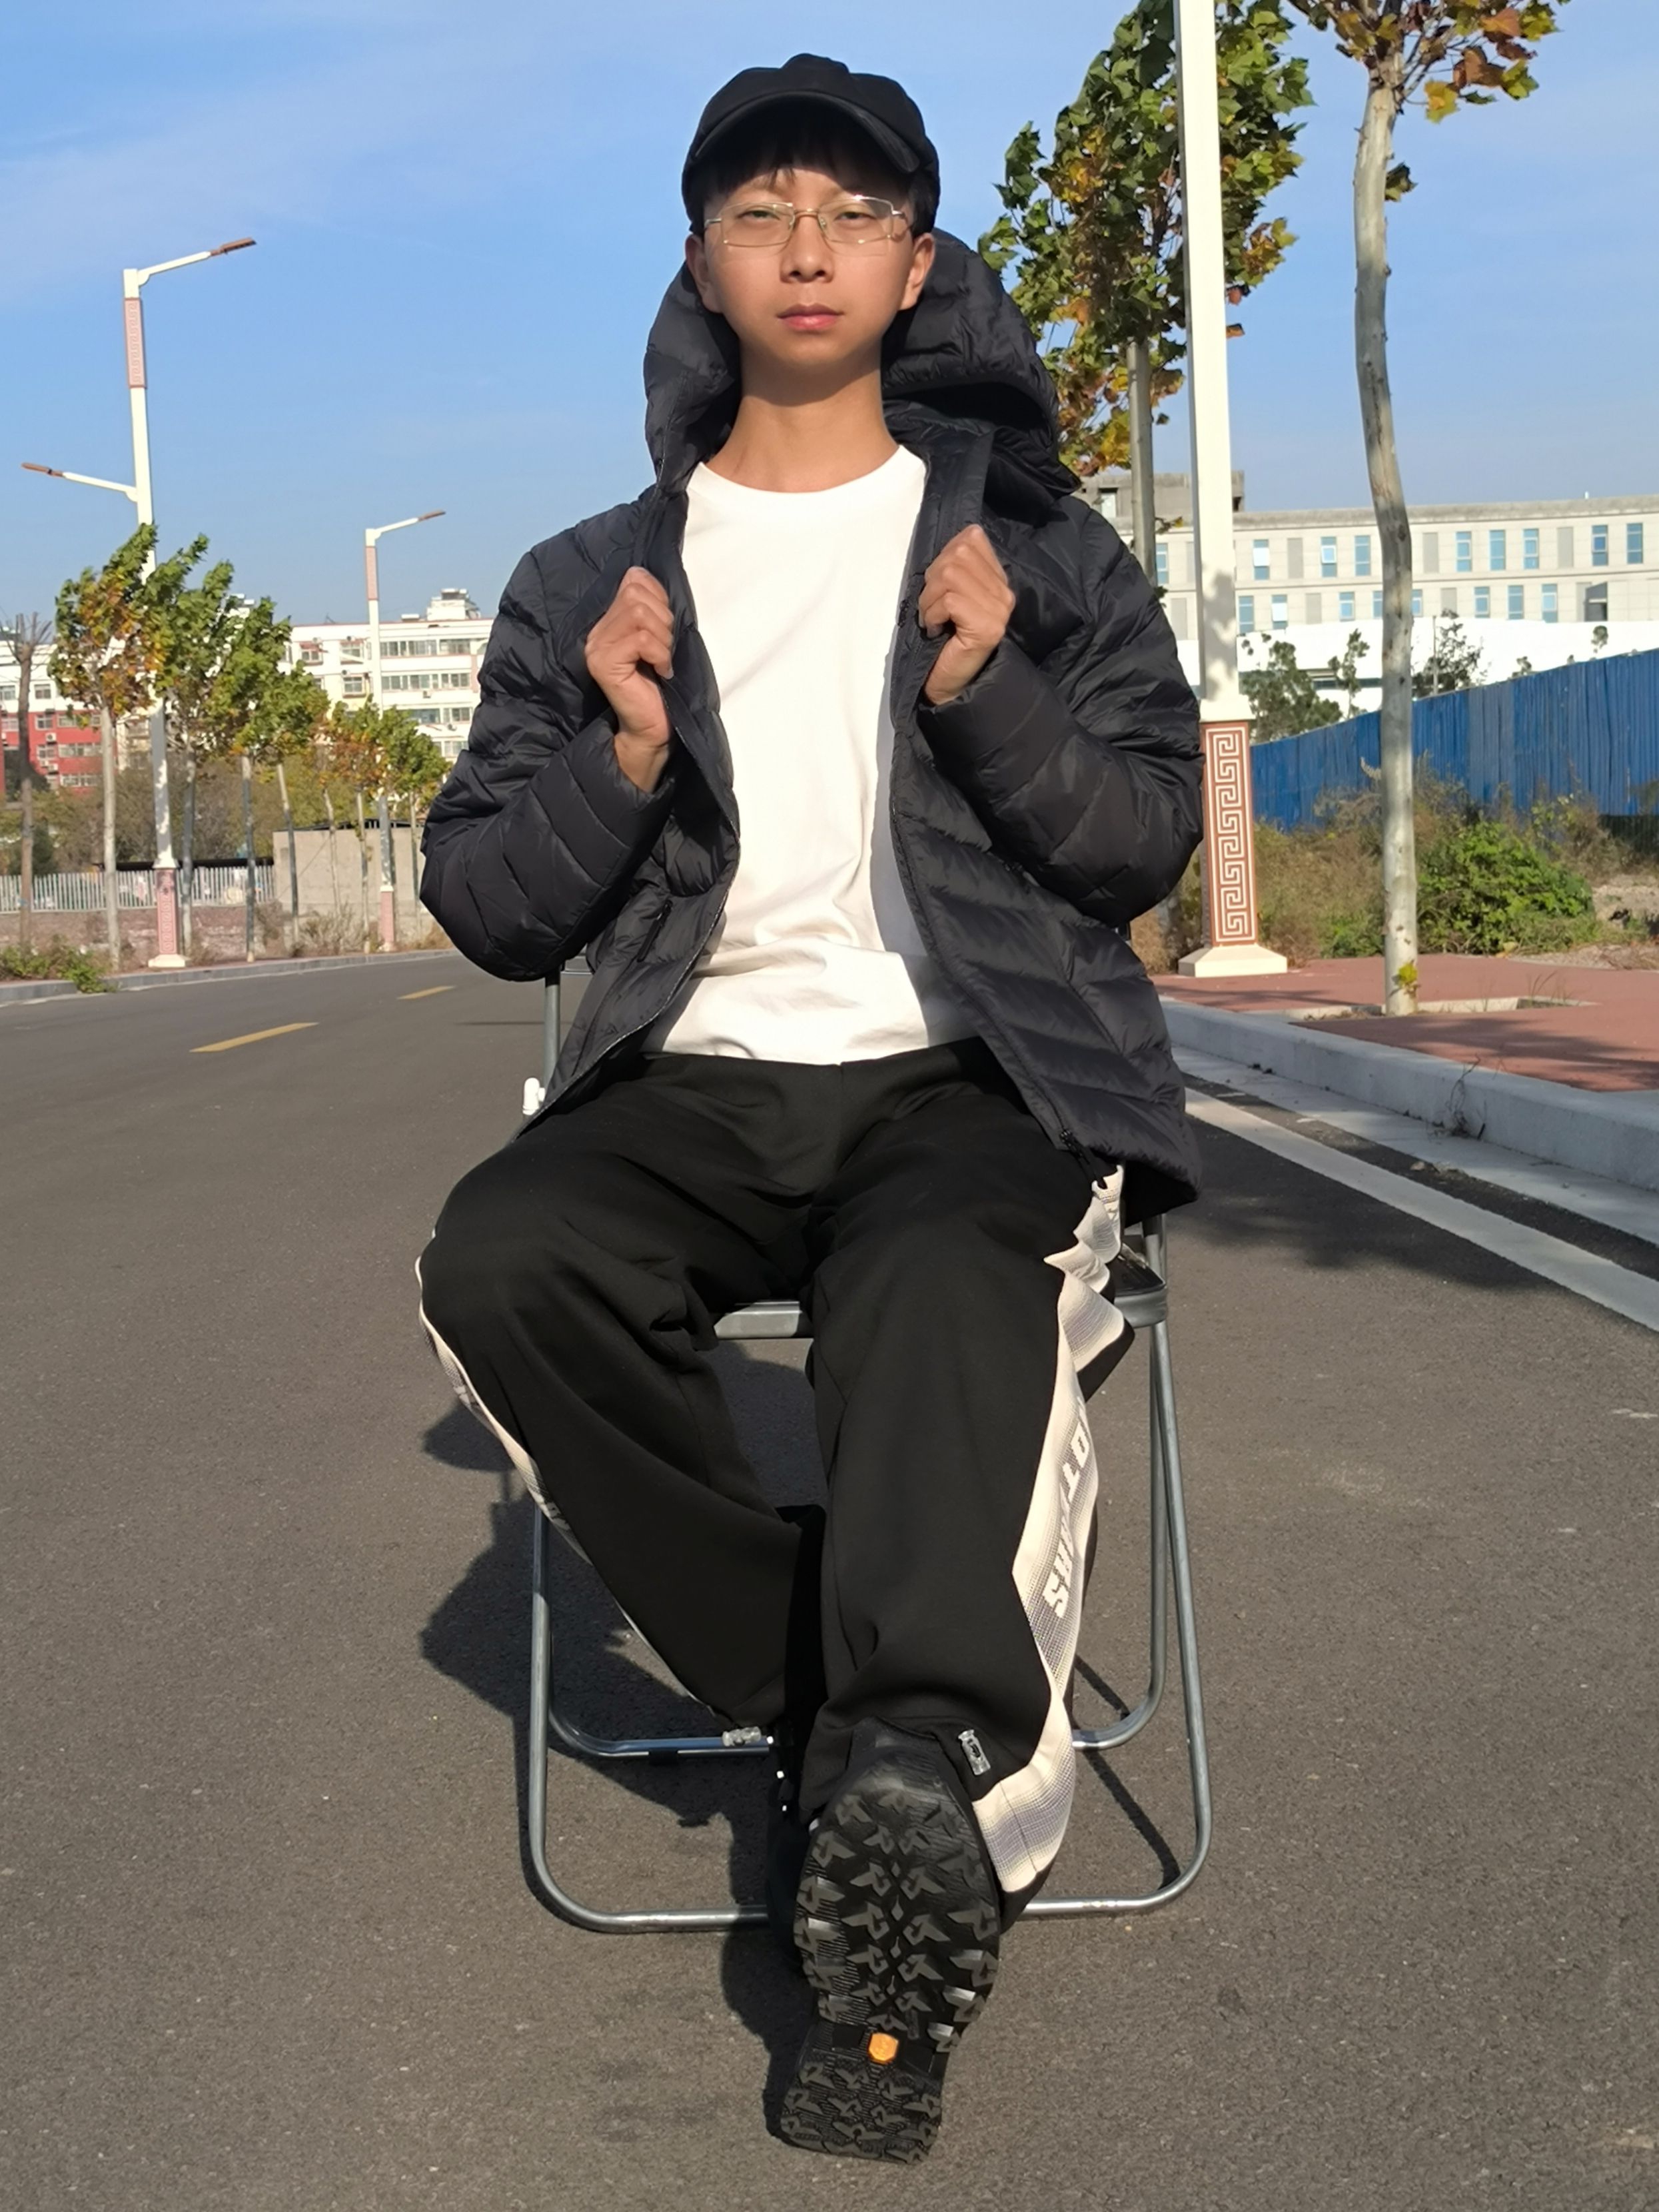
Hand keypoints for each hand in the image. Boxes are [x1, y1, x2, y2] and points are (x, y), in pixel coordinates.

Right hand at [584, 567, 673, 789]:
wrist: (652, 728)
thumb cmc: (661, 684)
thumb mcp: (660, 638)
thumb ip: (652, 609)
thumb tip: (650, 580)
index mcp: (609, 621)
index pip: (634, 579)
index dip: (660, 598)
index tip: (665, 630)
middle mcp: (597, 631)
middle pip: (635, 593)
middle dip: (663, 619)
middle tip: (664, 649)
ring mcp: (597, 647)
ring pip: (639, 613)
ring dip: (662, 638)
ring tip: (661, 660)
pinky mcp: (604, 663)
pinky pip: (642, 640)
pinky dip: (661, 654)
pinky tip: (661, 671)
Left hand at [919, 526, 1014, 706]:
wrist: (949, 684)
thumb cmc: (943, 640)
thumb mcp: (948, 594)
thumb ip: (954, 567)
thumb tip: (952, 541)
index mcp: (997, 579)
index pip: (971, 537)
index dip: (943, 557)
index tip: (939, 587)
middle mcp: (1004, 592)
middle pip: (959, 552)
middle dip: (933, 578)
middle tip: (932, 606)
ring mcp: (999, 610)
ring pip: (950, 575)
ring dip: (929, 599)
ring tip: (932, 619)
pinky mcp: (987, 627)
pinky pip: (949, 600)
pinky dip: (931, 614)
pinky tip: (935, 630)